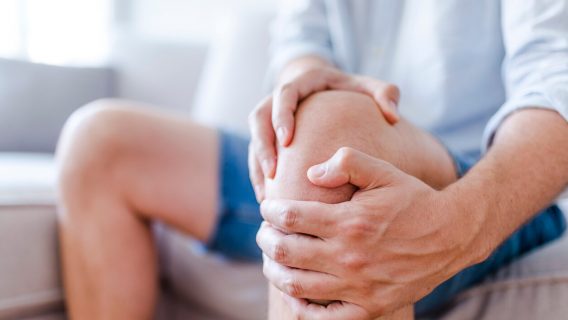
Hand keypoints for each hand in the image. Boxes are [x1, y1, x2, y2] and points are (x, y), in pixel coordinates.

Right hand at [248, 66, 400, 200]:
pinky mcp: (267, 135)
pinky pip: (257, 154)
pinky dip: (260, 175)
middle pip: (259, 118)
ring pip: (255, 140)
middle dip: (263, 145)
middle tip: (273, 171)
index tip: (288, 140)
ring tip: (266, 194)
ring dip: (258, 165)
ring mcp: (270, 117)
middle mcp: (279, 98)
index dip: (282, 116)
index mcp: (301, 82)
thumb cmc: (350, 90)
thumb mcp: (368, 87)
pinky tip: (268, 198)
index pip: (284, 94)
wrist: (327, 88)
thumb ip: (384, 94)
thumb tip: (392, 115)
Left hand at [256, 147, 482, 318]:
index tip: (268, 207)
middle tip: (264, 231)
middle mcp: (349, 257)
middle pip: (285, 251)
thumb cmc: (413, 200)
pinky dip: (302, 309)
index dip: (271, 210)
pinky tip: (295, 293)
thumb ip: (346, 163)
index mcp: (350, 222)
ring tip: (271, 258)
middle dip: (265, 238)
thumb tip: (311, 174)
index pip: (290, 217)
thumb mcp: (383, 172)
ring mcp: (358, 287)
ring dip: (274, 270)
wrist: (451, 235)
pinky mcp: (370, 308)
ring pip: (296, 285)